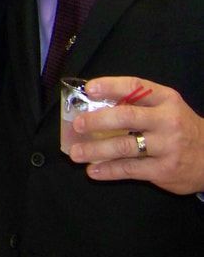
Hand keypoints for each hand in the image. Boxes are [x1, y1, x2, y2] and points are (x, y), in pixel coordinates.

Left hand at [70, 76, 203, 193]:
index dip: (110, 86)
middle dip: (97, 120)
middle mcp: (167, 121)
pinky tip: (93, 170)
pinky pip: (130, 169)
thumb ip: (139, 103)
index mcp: (166, 100)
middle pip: (126, 117)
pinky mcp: (164, 169)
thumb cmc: (181, 128)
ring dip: (95, 149)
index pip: (136, 87)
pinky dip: (108, 170)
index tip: (89, 89)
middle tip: (77, 125)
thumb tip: (95, 102)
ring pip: (124, 146)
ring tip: (76, 153)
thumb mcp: (168, 108)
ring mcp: (167, 146)